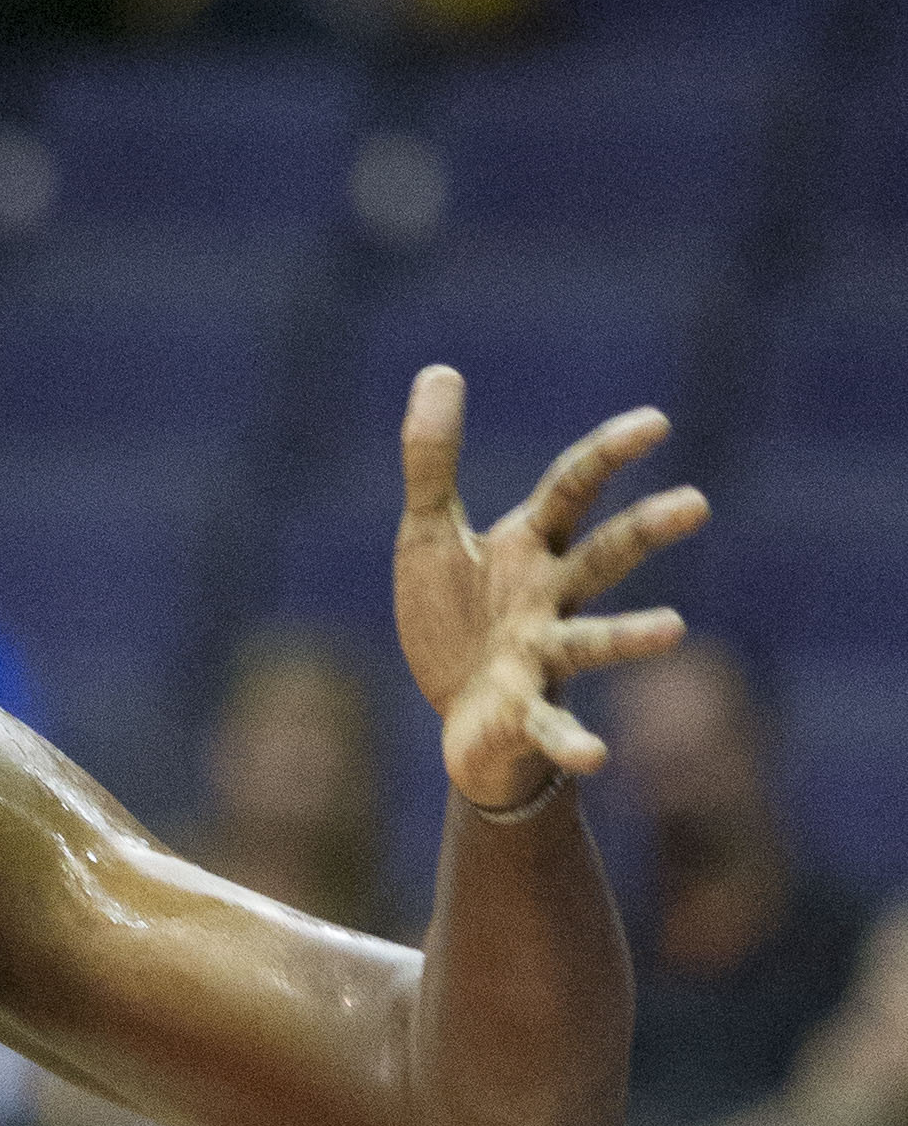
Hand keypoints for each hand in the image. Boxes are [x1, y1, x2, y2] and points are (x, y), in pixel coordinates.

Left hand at [394, 368, 706, 814]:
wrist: (463, 718)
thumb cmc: (455, 619)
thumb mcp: (429, 533)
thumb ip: (432, 459)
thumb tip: (440, 368)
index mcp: (530, 548)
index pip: (573, 490)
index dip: (609, 455)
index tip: (656, 422)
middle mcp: (549, 599)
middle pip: (602, 558)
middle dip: (646, 531)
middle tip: (697, 502)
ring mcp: (543, 658)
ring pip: (592, 641)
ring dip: (630, 636)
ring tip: (674, 629)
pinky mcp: (524, 714)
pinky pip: (551, 727)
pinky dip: (573, 742)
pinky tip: (598, 757)